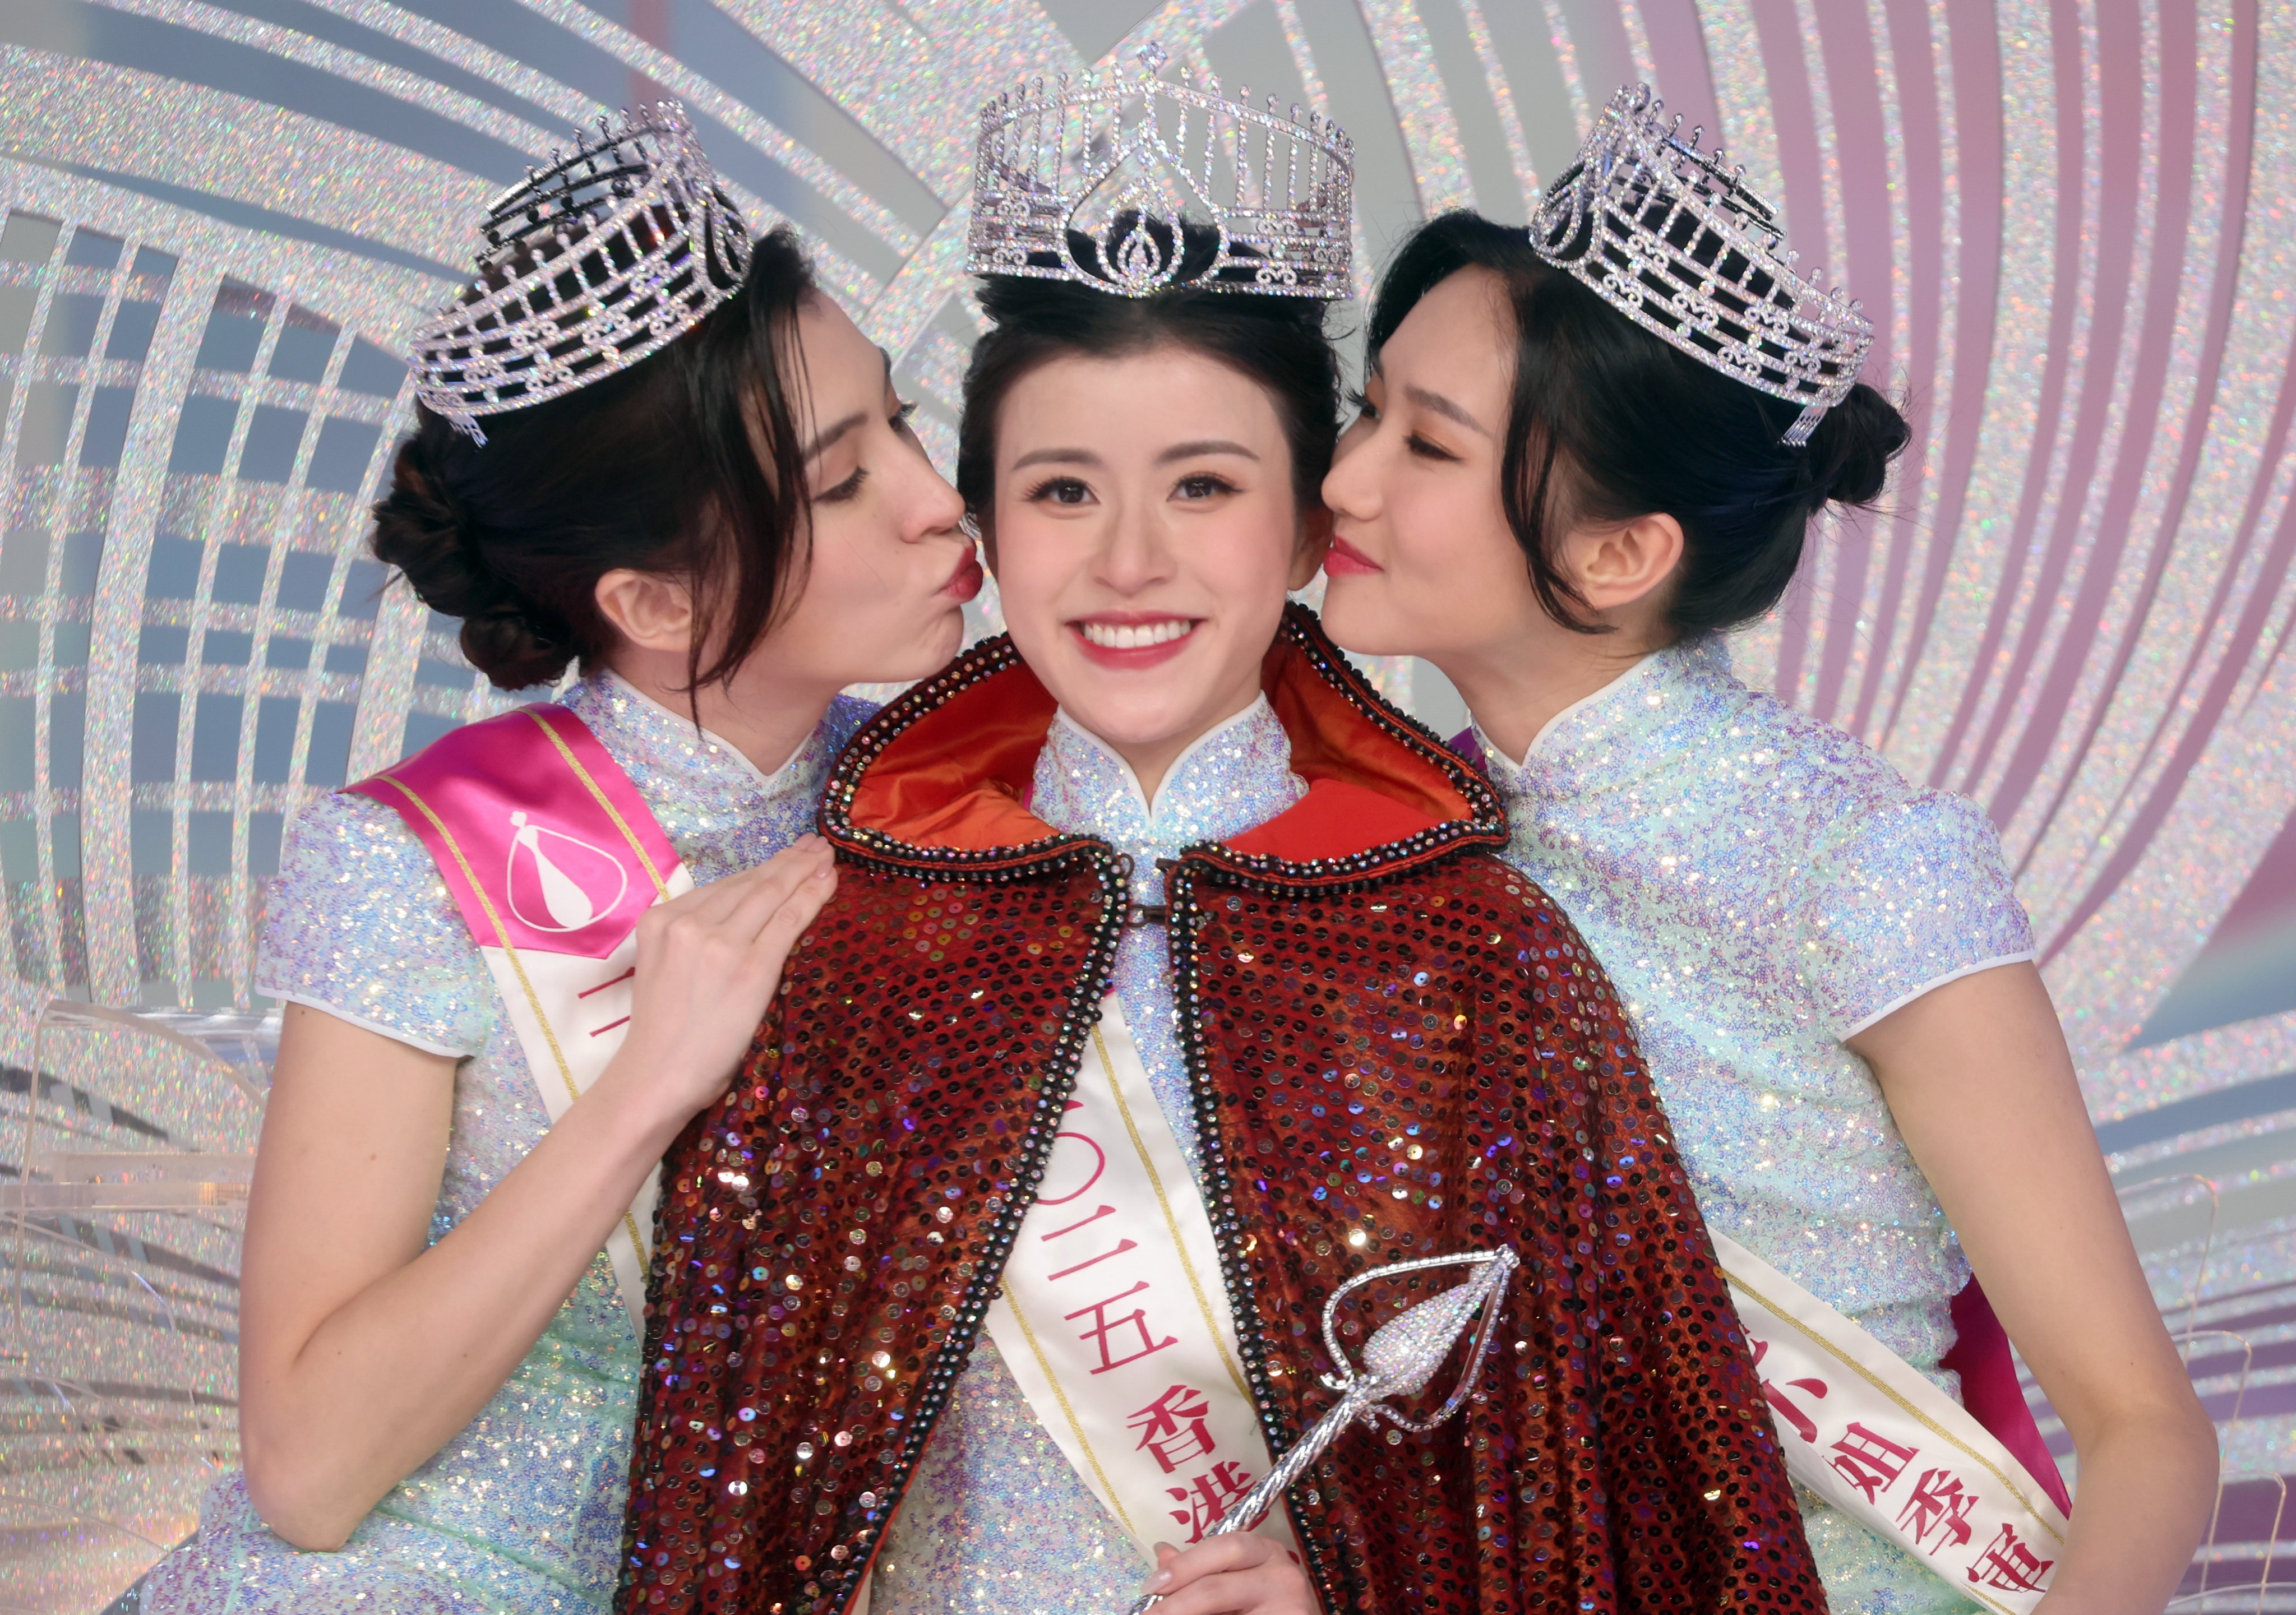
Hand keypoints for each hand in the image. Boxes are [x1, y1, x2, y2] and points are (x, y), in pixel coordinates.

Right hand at [598, 835, 837, 1130]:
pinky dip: (812, 896)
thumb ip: (692, 939)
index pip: (722, 887)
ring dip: (804, 870)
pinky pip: (788, 920)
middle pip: (749, 884)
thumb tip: (739, 919)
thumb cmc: (664, 1034)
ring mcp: (719, 942)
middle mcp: (687, 923)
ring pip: (771, 894)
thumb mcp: (664, 969)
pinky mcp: (750, 965)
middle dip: (787, 861)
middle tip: (814, 845)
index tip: (784, 856)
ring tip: (826, 856)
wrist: (656, 1077)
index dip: (759, 869)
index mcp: (660, 921)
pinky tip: (828, 881)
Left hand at [1139, 1535, 1317, 1613]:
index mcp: (1266, 1552)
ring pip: (1226, 1614)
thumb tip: (1162, 1553)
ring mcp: (1290, 1608)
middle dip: (1178, 1602)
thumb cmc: (1268, 1603)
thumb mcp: (1236, 1581)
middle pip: (1217, 1587)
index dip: (1183, 1566)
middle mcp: (1283, 1576)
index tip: (1150, 1587)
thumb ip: (1202, 1571)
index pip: (1223, 1548)